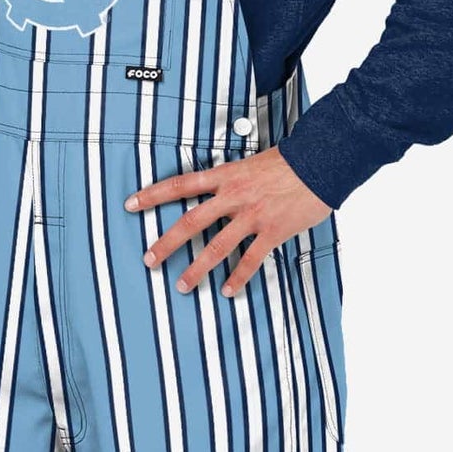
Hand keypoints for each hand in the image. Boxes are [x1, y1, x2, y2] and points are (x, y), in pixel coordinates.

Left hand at [125, 146, 330, 297]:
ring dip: (196, 269)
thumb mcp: (251, 163)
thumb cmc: (290, 161)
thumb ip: (232, 179)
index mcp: (226, 176)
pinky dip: (238, 277)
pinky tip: (228, 291)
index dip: (152, 194)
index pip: (180, 184)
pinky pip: (251, 260)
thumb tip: (217, 190)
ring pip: (217, 247)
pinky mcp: (273, 231)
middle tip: (149, 259)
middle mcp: (234, 196)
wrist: (322, 161)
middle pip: (191, 221)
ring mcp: (253, 215)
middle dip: (167, 243)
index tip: (130, 204)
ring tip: (182, 285)